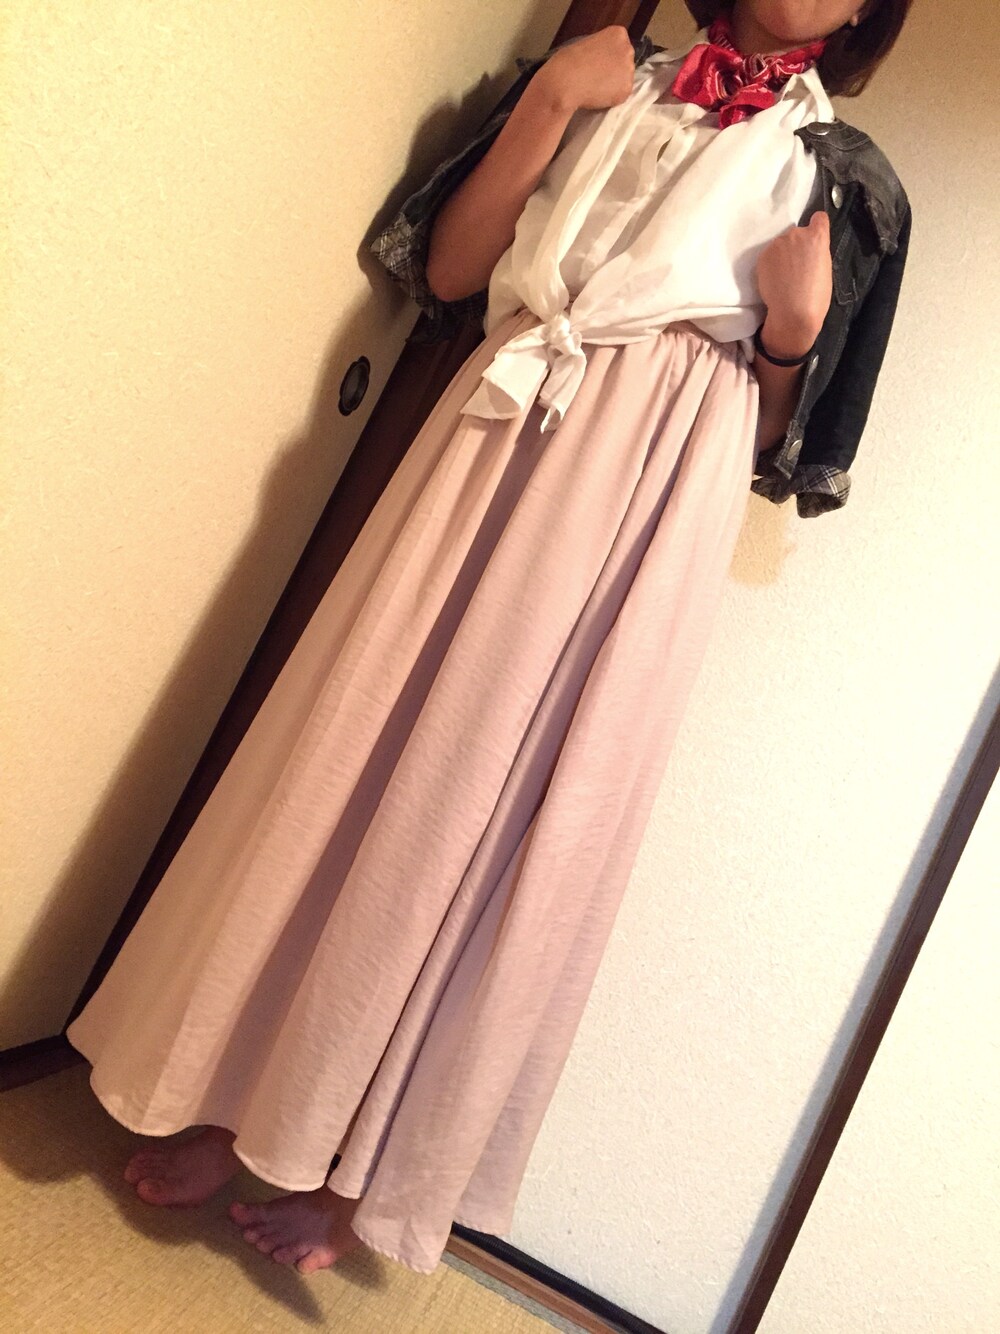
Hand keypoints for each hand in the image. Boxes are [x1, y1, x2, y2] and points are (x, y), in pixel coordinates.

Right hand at [533, 25, 636, 116]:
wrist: (565, 82)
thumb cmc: (568, 61)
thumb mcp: (587, 44)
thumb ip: (601, 49)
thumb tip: (605, 61)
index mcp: (618, 34)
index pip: (619, 45)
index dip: (608, 55)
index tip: (597, 62)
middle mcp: (628, 49)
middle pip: (625, 61)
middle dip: (614, 69)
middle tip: (597, 76)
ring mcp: (629, 70)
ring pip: (624, 79)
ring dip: (614, 84)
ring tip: (595, 87)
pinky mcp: (626, 90)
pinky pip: (621, 95)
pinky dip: (611, 98)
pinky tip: (598, 95)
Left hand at [755, 210, 832, 355]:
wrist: (793, 312)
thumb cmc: (816, 296)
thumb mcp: (825, 267)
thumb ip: (817, 251)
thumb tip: (809, 249)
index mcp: (817, 237)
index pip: (819, 218)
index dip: (817, 226)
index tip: (814, 235)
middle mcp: (796, 234)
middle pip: (797, 233)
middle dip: (797, 245)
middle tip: (797, 266)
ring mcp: (777, 244)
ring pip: (781, 244)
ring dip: (782, 254)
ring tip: (785, 275)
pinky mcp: (763, 255)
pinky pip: (769, 255)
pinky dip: (771, 264)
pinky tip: (775, 280)